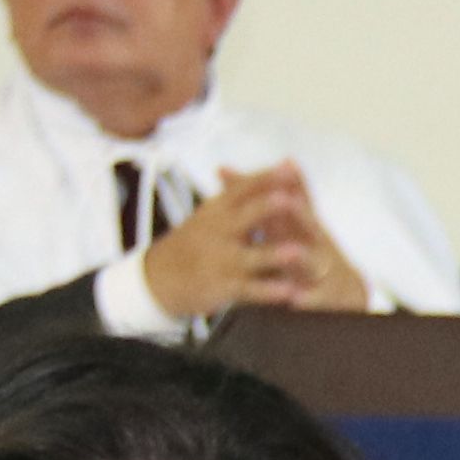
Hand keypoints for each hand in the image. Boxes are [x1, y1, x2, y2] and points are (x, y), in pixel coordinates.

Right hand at [137, 164, 330, 320]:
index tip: (290, 167)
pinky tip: (292, 291)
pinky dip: (271, 291)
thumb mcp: (211, 212)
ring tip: (298, 251)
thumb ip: (239, 192)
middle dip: (268, 207)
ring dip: (275, 254)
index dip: (266, 179)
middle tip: (291, 200)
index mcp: (219, 209)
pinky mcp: (225, 286)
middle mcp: (221, 231)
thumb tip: (272, 167)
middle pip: (247, 216)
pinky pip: (251, 289)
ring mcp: (224, 260)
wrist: (161, 276)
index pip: (243, 189)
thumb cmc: (196, 240)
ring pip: (252, 256)